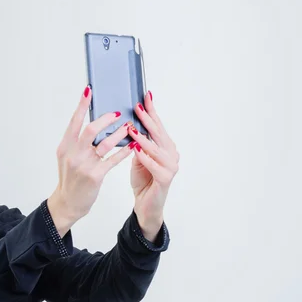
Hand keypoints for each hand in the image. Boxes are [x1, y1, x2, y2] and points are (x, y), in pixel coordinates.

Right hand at [47, 86, 134, 236]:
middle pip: (91, 129)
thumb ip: (76, 142)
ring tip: (128, 128)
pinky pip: (113, 160)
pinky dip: (124, 151)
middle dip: (106, 119)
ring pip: (105, 143)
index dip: (82, 105)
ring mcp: (84, 165)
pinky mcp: (95, 176)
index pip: (74, 121)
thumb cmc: (70, 178)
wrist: (68, 202)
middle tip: (117, 114)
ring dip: (119, 134)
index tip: (89, 91)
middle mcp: (73, 154)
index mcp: (65, 147)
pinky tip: (133, 145)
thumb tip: (93, 123)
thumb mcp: (67, 157)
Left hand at [127, 91, 178, 240]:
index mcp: (165, 147)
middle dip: (148, 119)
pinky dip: (145, 157)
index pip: (157, 125)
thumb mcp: (138, 157)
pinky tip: (136, 150)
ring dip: (144, 138)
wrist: (146, 205)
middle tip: (138, 106)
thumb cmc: (142, 180)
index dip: (151, 111)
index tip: (145, 95)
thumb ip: (137, 142)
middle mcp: (171, 154)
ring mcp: (171, 167)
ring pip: (157, 149)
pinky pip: (155, 166)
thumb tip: (129, 124)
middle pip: (159, 133)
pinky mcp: (165, 179)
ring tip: (132, 129)